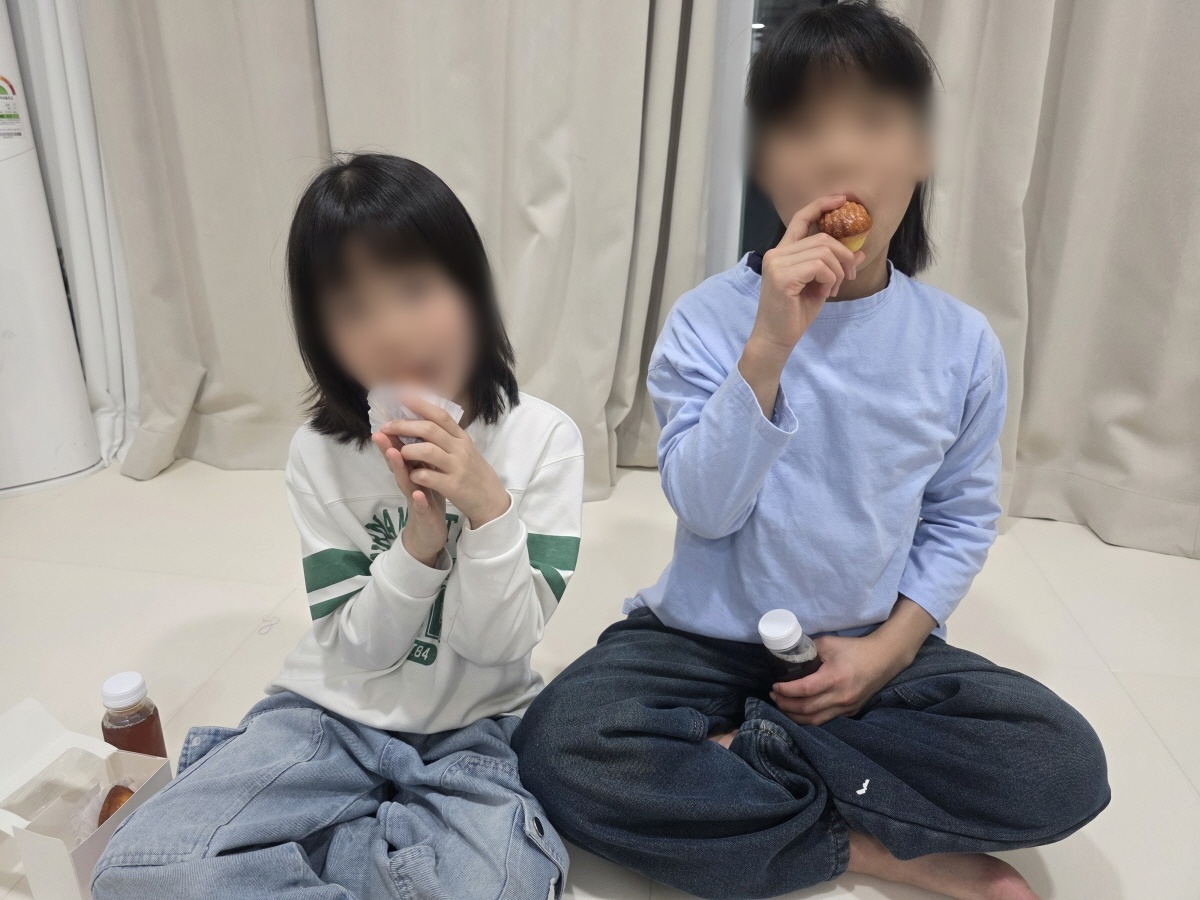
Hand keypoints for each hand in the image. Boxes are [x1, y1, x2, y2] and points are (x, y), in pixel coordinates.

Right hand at [370, 430, 447, 565]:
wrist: (430, 530)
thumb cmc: (427, 496)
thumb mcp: (423, 472)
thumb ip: (417, 454)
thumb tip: (414, 428)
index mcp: (411, 470)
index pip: (401, 449)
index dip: (395, 434)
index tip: (389, 416)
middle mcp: (409, 482)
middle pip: (397, 463)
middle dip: (388, 448)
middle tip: (379, 432)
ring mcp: (414, 498)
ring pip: (405, 481)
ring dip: (398, 469)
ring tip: (393, 454)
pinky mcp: (423, 514)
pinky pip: (420, 506)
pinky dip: (419, 499)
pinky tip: (418, 493)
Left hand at [378, 396, 510, 528]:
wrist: (490, 499)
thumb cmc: (473, 472)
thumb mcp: (465, 450)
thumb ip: (448, 436)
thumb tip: (425, 418)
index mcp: (462, 438)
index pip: (441, 416)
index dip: (421, 405)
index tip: (402, 397)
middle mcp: (460, 449)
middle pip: (430, 430)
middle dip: (405, 426)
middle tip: (387, 427)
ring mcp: (457, 467)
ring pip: (428, 451)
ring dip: (409, 450)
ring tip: (400, 453)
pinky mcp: (453, 486)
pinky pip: (429, 477)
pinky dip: (416, 474)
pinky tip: (413, 475)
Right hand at [752, 194, 865, 352]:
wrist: (776, 338)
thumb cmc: (794, 314)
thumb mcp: (820, 286)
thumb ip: (835, 267)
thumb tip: (858, 253)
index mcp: (782, 252)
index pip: (800, 218)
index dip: (821, 205)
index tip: (842, 200)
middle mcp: (776, 254)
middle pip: (821, 238)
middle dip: (843, 255)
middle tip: (849, 276)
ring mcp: (777, 264)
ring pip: (823, 252)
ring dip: (838, 271)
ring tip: (833, 288)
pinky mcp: (782, 277)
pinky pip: (820, 266)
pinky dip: (831, 279)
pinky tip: (826, 292)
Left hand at [770, 632, 905, 726]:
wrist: (883, 659)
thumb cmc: (855, 649)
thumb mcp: (829, 643)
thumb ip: (808, 649)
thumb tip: (787, 654)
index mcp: (835, 677)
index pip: (804, 689)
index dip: (786, 690)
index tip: (774, 686)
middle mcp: (841, 696)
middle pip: (806, 708)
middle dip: (785, 704)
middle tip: (774, 696)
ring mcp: (846, 707)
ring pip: (814, 719)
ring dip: (794, 715)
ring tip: (782, 705)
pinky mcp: (850, 712)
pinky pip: (825, 720)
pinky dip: (808, 718)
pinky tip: (798, 712)